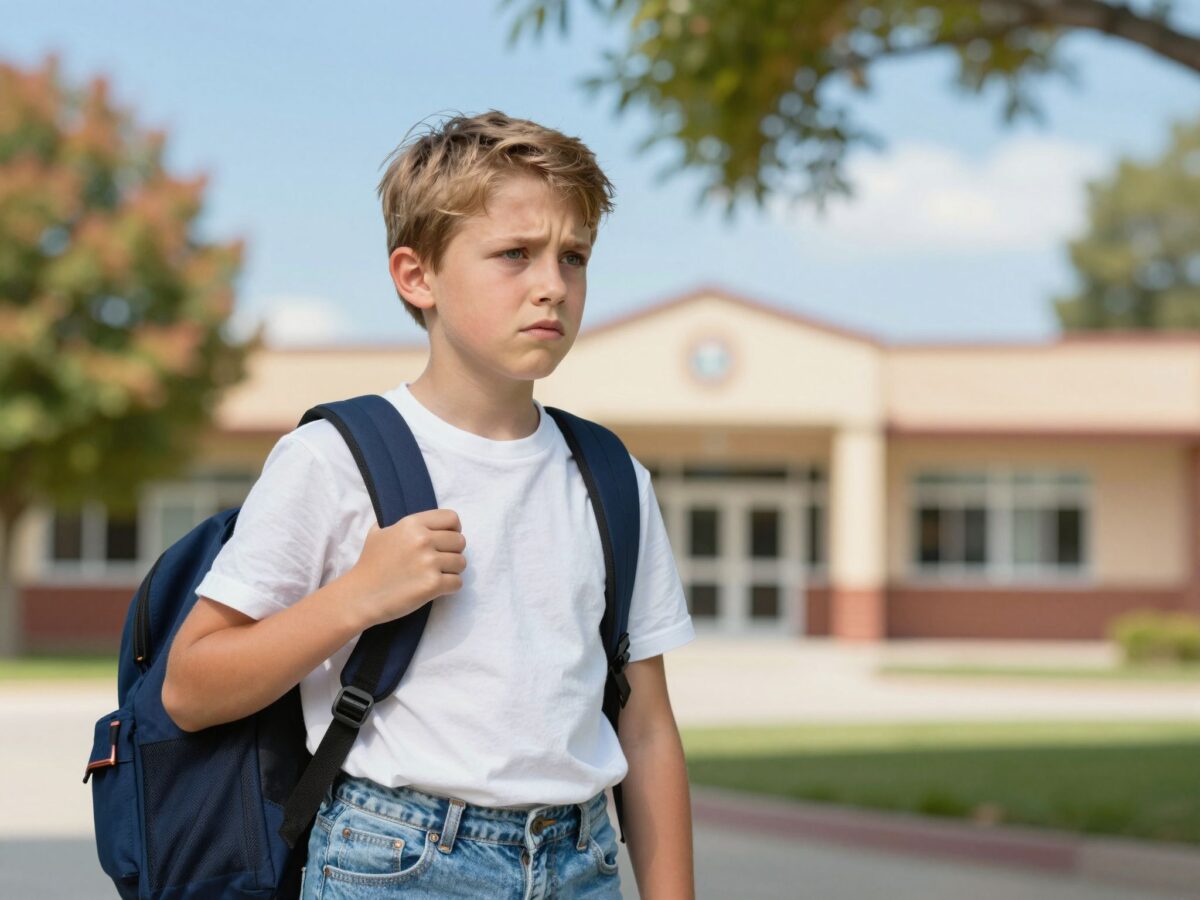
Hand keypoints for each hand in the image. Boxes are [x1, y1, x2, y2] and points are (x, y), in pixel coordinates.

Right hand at [346, 508, 465, 629]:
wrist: (360, 595)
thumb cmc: (369, 565)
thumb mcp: (379, 533)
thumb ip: (398, 524)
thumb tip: (412, 521)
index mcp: (412, 524)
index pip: (452, 518)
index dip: (453, 530)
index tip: (445, 541)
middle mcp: (423, 539)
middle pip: (460, 542)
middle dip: (452, 553)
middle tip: (439, 562)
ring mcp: (429, 562)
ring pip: (461, 563)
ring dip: (452, 571)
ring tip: (435, 575)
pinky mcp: (432, 584)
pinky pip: (457, 583)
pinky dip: (449, 587)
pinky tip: (435, 589)